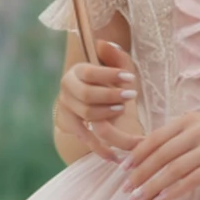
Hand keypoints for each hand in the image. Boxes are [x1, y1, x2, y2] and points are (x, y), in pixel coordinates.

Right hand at [58, 35, 142, 162]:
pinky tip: (115, 156)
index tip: (130, 78)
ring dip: (107, 114)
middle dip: (111, 96)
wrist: (89, 93)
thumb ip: (115, 55)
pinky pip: (85, 138)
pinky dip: (99, 148)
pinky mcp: (71, 125)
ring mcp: (67, 108)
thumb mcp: (114, 64)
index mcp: (77, 71)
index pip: (89, 73)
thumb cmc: (107, 78)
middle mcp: (67, 88)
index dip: (109, 75)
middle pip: (87, 96)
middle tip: (131, 96)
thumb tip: (105, 44)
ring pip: (87, 115)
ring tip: (122, 110)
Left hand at [120, 110, 199, 199]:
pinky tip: (163, 199)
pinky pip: (192, 180)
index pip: (155, 138)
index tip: (123, 169)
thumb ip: (181, 135)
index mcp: (188, 120)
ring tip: (140, 198)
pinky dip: (174, 191)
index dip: (137, 155)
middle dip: (140, 174)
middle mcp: (197, 131)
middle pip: (160, 155)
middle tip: (126, 189)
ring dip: (153, 185)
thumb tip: (153, 153)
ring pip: (173, 169)